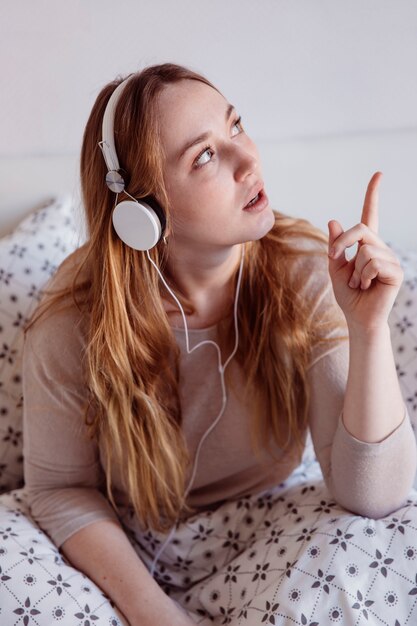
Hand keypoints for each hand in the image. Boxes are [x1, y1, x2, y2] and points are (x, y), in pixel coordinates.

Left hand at [327, 172, 403, 330]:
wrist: (358, 318)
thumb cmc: (348, 295)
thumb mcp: (335, 268)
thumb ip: (335, 246)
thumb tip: (333, 221)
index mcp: (366, 245)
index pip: (370, 215)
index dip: (373, 195)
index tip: (378, 174)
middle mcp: (381, 248)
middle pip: (361, 230)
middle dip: (342, 245)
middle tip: (335, 261)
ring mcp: (390, 259)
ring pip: (365, 250)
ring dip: (355, 270)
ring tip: (360, 283)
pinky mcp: (396, 271)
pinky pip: (373, 263)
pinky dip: (364, 276)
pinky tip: (368, 286)